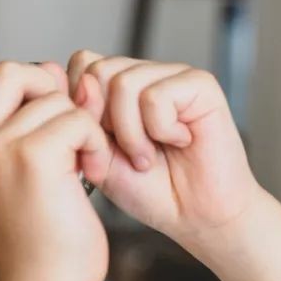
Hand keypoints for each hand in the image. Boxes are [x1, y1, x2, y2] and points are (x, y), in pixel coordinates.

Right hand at [0, 61, 112, 280]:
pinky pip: (77, 119)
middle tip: (69, 136)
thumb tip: (55, 70)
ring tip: (85, 168)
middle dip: (50, 93)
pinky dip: (96, 142)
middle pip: (11, 72)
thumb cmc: (41, 241)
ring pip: (53, 97)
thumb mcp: (21, 174)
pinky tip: (94, 176)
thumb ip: (26, 122)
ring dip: (82, 126)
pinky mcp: (31, 157)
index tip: (50, 133)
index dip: (26, 94)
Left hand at [59, 51, 263, 253]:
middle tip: (129, 154)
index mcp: (118, 87)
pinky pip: (156, 97)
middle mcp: (146, 74)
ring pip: (123, 84)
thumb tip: (84, 80)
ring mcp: (173, 76)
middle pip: (98, 71)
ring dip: (132, 134)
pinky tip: (180, 142)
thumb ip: (83, 120)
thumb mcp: (99, 158)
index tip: (100, 145)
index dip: (80, 108)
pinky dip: (161, 130)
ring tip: (149, 157)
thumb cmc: (152, 190)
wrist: (196, 216)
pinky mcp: (200, 84)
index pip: (80, 64)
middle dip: (104, 124)